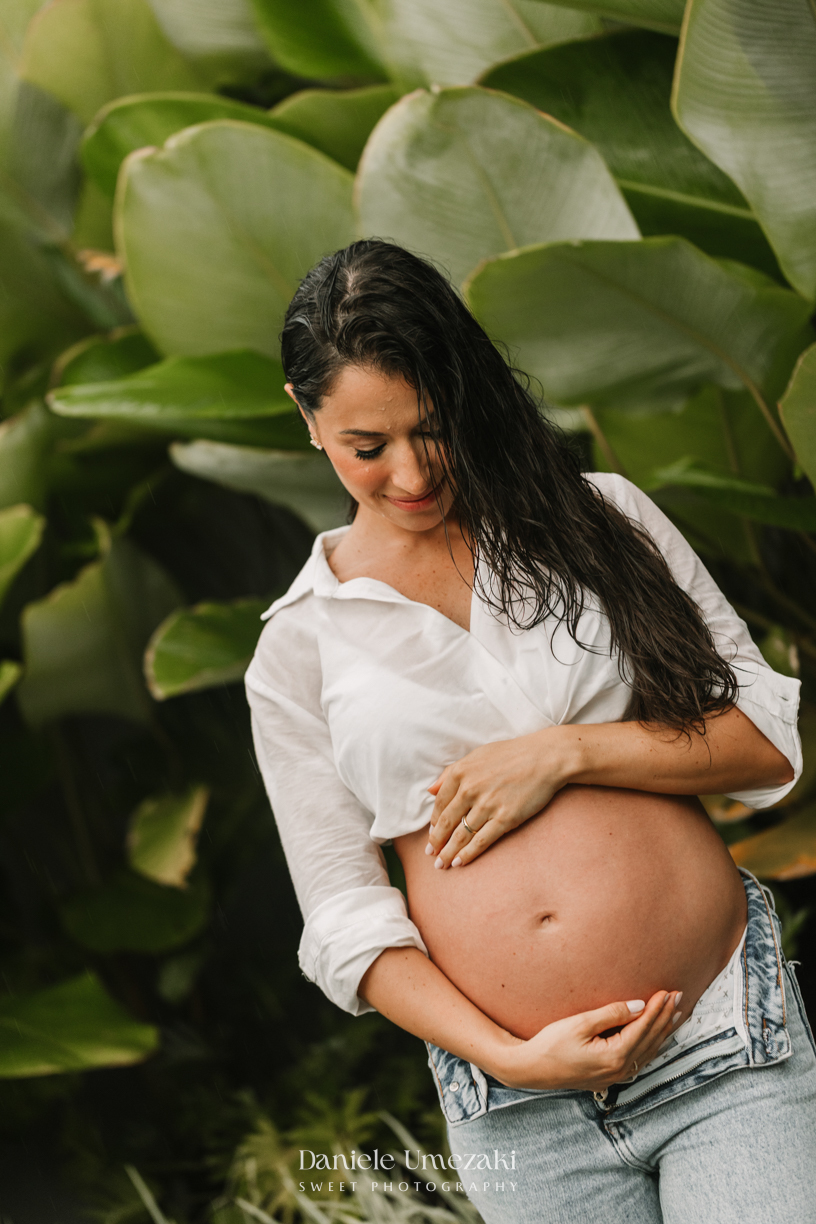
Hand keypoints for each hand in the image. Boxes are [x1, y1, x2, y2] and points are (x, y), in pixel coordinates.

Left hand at [427, 730, 570, 867]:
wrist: (545, 758)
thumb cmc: (511, 755)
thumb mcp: (477, 756)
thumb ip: (451, 772)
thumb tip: (430, 790)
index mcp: (461, 773)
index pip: (440, 804)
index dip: (434, 823)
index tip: (432, 834)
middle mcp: (470, 789)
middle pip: (447, 822)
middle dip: (436, 842)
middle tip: (431, 855)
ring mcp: (488, 805)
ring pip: (461, 835)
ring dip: (449, 852)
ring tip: (443, 864)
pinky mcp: (505, 818)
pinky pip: (482, 841)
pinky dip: (468, 854)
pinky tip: (460, 862)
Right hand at [492, 990, 681, 1091]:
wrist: (531, 1069)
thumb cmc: (551, 1044)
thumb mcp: (579, 1024)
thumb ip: (611, 1014)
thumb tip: (639, 1006)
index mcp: (615, 1056)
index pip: (644, 1027)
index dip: (657, 1009)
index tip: (669, 991)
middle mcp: (620, 1069)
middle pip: (650, 1040)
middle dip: (666, 1017)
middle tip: (679, 997)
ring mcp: (616, 1076)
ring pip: (648, 1051)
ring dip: (663, 1032)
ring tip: (676, 1015)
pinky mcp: (609, 1076)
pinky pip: (639, 1059)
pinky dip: (651, 1045)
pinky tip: (657, 1038)